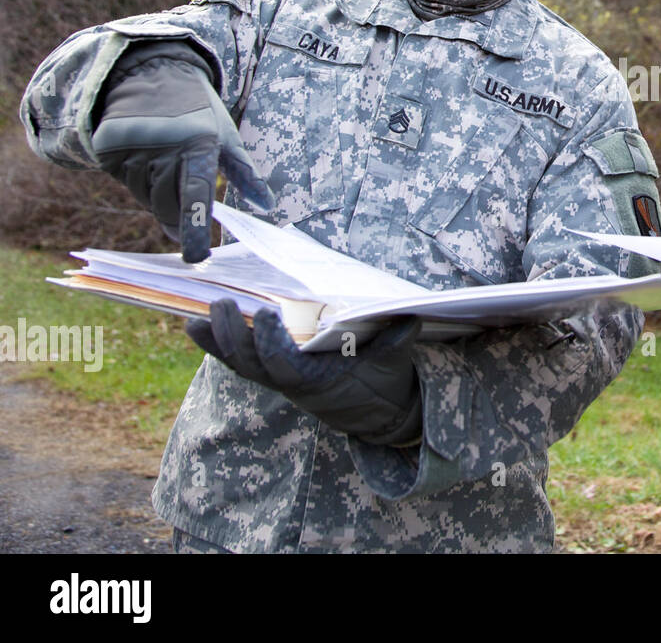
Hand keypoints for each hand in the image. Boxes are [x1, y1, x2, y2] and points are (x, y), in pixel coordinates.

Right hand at [90, 42, 274, 261]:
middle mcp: (161, 148)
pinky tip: (148, 157)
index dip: (196, 228)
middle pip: (168, 207)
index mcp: (197, 144)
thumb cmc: (199, 109)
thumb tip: (267, 206)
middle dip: (179, 217)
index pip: (196, 195)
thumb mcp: (226, 135)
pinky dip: (141, 183)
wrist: (153, 72)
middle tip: (191, 213)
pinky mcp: (108, 152)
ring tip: (168, 163)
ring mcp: (131, 149)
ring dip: (160, 195)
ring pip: (147, 199)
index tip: (197, 257)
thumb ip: (245, 173)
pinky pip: (127, 185)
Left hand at [186, 300, 423, 445]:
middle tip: (222, 302)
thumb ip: (397, 342)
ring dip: (218, 338)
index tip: (266, 313)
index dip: (270, 342)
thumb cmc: (384, 383)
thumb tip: (409, 317)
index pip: (282, 365)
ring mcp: (277, 378)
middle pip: (249, 363)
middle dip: (232, 335)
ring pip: (238, 362)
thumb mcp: (394, 364)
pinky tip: (196, 325)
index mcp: (315, 382)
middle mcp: (289, 382)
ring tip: (201, 311)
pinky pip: (238, 360)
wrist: (376, 412)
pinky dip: (216, 344)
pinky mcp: (271, 371)